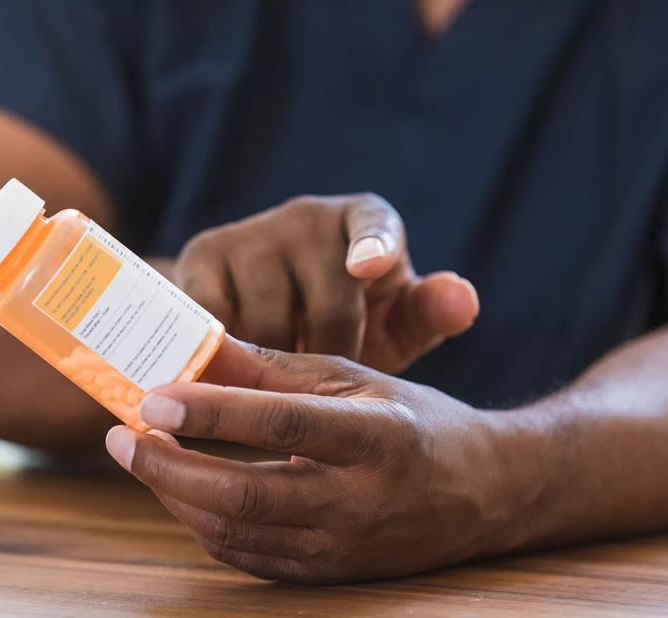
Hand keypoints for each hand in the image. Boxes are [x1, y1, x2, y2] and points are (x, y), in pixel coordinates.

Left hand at [104, 338, 530, 582]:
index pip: (282, 425)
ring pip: (235, 532)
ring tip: (144, 455)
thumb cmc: (414, 422)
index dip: (212, 412)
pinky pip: (247, 556)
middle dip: (168, 468)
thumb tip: (197, 348)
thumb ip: (274, 369)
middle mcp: (361, 500)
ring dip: (176, 495)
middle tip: (122, 436)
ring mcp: (343, 547)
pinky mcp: (328, 574)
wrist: (484, 492)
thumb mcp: (355, 380)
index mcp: (376, 436)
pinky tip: (184, 489)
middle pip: (244, 494)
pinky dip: (204, 522)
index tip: (151, 397)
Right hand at [172, 194, 479, 373]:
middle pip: (328, 309)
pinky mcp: (202, 256)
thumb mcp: (393, 322)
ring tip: (283, 377)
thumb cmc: (350, 319)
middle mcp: (309, 215)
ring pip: (271, 326)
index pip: (376, 229)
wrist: (261, 313)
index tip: (369, 269)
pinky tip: (235, 372)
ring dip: (278, 366)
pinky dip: (227, 357)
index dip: (373, 248)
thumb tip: (465, 299)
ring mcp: (253, 232)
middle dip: (331, 359)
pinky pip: (218, 324)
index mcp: (367, 220)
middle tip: (325, 384)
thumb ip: (428, 314)